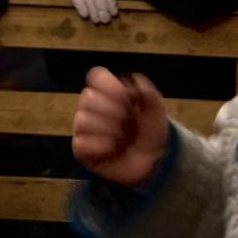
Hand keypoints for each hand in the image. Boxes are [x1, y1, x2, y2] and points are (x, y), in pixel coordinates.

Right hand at [72, 67, 169, 185]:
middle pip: (87, 97)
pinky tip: (112, 148)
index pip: (96, 76)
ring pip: (82, 119)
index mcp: (108, 92)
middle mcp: (92, 107)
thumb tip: (135, 79)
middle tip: (127, 121)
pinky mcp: (81, 149)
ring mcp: (84, 128)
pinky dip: (100, 145)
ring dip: (108, 129)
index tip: (126, 97)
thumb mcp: (157, 111)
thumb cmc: (150, 132)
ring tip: (121, 137)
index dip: (110, 85)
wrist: (151, 161)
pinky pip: (81, 142)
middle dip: (112, 110)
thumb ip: (148, 93)